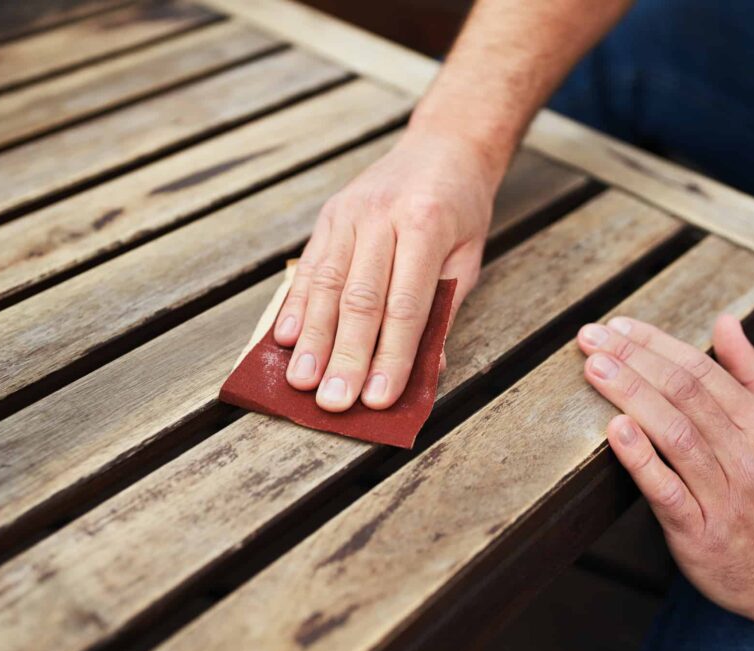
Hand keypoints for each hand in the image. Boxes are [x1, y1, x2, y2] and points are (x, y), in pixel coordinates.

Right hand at [274, 129, 500, 411]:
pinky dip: (295, 304)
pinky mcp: (329, 215)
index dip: (391, 357)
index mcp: (426, 225)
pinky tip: (284, 337)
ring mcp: (350, 213)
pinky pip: (309, 265)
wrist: (443, 146)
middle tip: (333, 402)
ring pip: (326, 284)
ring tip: (301, 380)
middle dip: (345, 356)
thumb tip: (423, 370)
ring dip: (312, 338)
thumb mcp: (468, 258)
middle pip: (360, 299)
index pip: (405, 305)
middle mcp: (382, 215)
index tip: (378, 399)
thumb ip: (443, 309)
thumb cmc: (461, 210)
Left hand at [576, 315, 753, 632]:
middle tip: (591, 338)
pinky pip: (668, 491)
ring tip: (595, 368)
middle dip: (635, 360)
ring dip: (632, 396)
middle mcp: (746, 456)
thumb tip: (727, 320)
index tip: (618, 326)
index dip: (657, 345)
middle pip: (685, 395)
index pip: (703, 372)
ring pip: (676, 435)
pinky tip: (615, 430)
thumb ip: (749, 376)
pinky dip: (642, 459)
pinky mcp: (700, 534)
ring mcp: (724, 496)